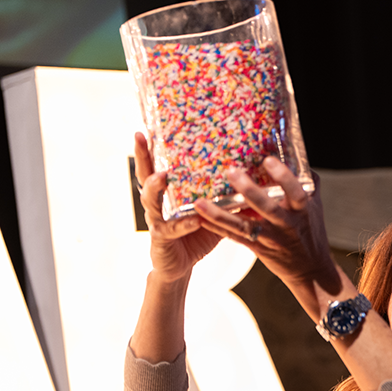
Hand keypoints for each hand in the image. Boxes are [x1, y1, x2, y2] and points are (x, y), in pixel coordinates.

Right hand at [134, 132, 221, 281]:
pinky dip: (184, 223)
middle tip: (141, 136)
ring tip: (162, 175)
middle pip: (144, 174)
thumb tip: (250, 176)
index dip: (150, 146)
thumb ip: (223, 193)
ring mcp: (157, 219)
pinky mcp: (162, 238)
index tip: (147, 125)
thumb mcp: (210, 209)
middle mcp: (157, 202)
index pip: (156, 163)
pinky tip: (194, 219)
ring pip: (151, 200)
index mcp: (167, 191)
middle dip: (142, 156)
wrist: (181, 265)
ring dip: (155, 187)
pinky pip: (172, 228)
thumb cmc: (195, 233)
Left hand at [193, 159, 341, 311]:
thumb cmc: (310, 230)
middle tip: (231, 172)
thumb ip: (307, 181)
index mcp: (302, 210)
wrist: (310, 269)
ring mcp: (271, 238)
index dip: (283, 177)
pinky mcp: (258, 249)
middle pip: (268, 208)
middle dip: (250, 192)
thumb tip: (295, 152)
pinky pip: (235, 238)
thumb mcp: (314, 205)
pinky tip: (200, 218)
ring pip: (244, 226)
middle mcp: (287, 224)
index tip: (268, 160)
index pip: (296, 192)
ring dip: (221, 215)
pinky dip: (217, 228)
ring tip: (201, 202)